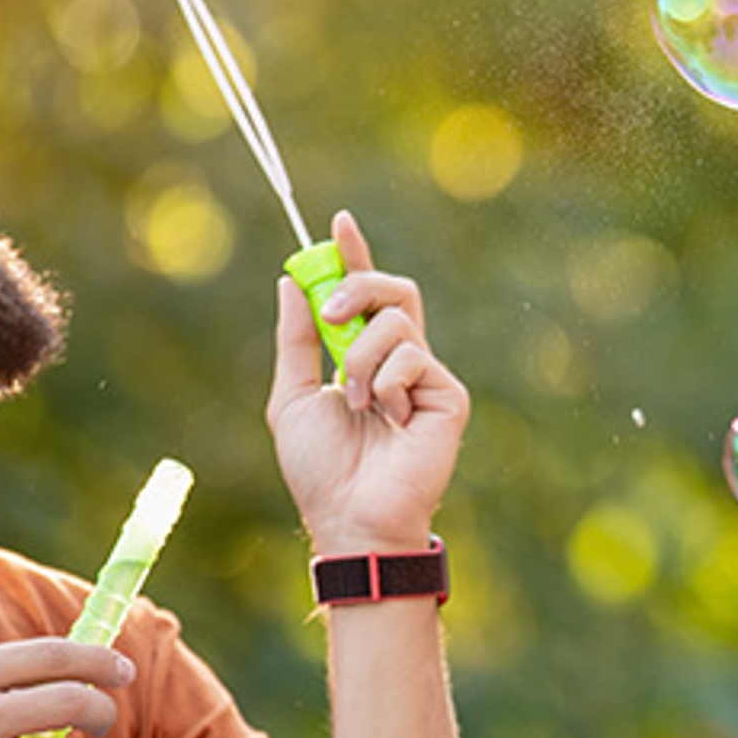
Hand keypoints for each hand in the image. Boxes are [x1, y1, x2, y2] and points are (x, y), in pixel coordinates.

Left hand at [271, 210, 470, 554]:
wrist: (351, 516)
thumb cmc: (321, 470)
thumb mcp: (291, 396)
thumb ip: (295, 340)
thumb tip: (289, 282)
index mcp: (363, 358)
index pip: (363, 296)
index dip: (354, 256)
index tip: (339, 222)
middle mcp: (398, 361)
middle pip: (392, 290)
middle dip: (356, 284)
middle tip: (329, 314)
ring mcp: (427, 376)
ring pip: (397, 321)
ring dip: (361, 357)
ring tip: (356, 404)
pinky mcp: (449, 395)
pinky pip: (414, 356)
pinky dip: (387, 383)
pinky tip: (389, 419)